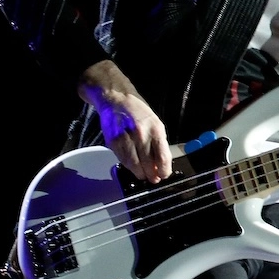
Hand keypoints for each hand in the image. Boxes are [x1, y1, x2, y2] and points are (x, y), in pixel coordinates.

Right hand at [78, 60, 173, 182]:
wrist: (116, 100)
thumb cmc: (139, 113)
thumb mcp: (155, 124)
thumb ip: (158, 144)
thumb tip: (159, 164)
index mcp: (156, 130)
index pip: (162, 157)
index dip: (164, 170)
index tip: (163, 175)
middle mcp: (142, 136)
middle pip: (148, 164)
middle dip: (152, 175)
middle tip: (153, 179)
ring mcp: (127, 140)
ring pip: (134, 166)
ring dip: (140, 173)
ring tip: (143, 175)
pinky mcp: (114, 143)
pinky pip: (123, 161)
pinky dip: (129, 166)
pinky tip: (133, 166)